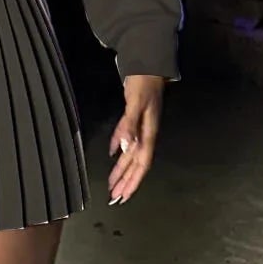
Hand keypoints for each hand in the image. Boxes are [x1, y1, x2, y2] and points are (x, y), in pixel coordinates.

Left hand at [109, 75, 163, 202]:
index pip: (141, 163)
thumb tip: (125, 148)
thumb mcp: (136, 102)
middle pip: (136, 164)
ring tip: (113, 185)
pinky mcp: (135, 119)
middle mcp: (146, 133)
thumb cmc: (144, 82)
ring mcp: (141, 127)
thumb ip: (130, 124)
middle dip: (127, 182)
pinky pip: (128, 140)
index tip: (124, 195)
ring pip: (131, 155)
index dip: (134, 180)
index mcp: (148, 132)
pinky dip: (120, 150)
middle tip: (116, 198)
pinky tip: (114, 156)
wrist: (149, 65)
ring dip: (122, 171)